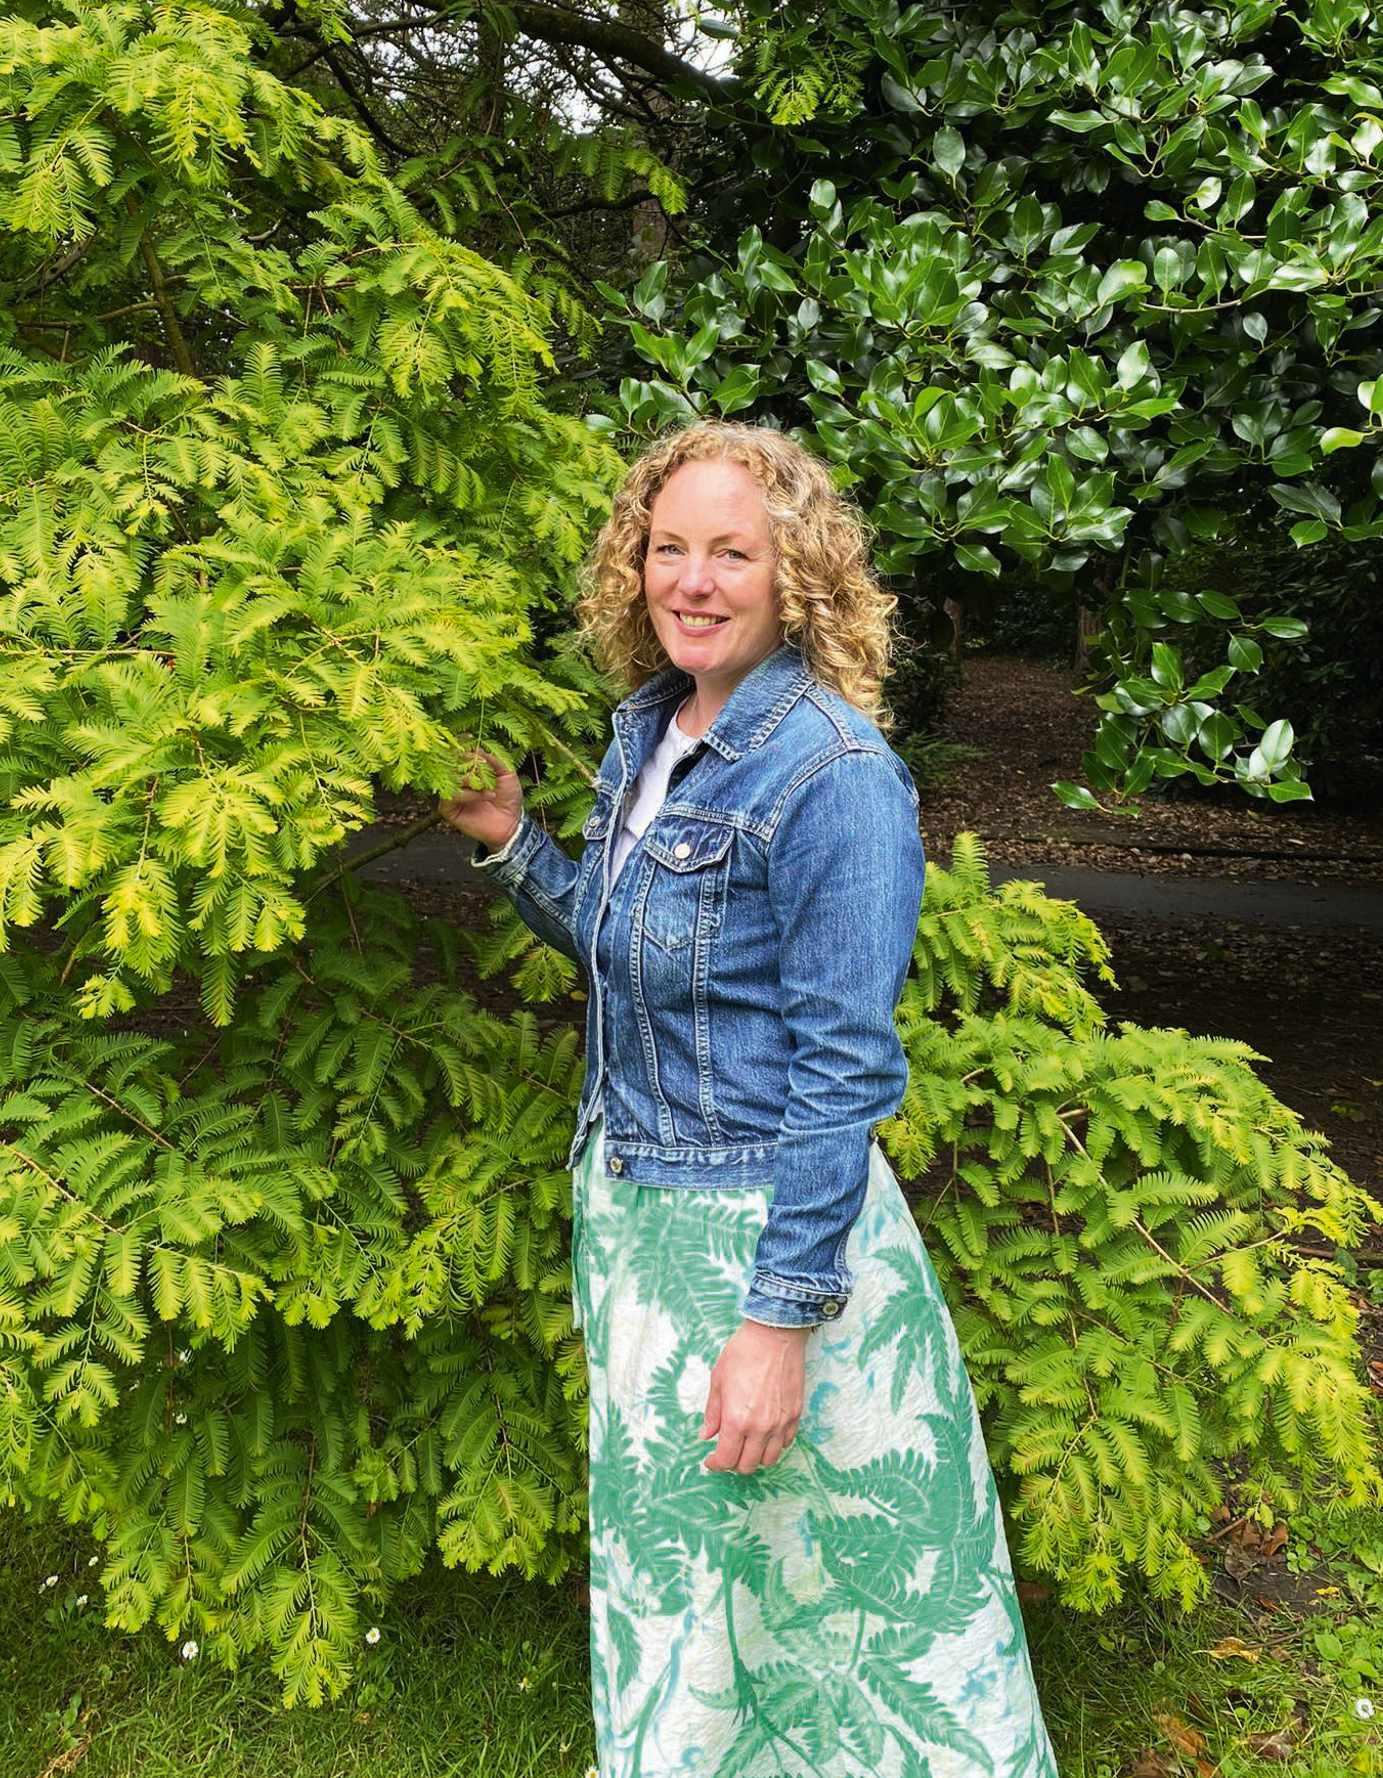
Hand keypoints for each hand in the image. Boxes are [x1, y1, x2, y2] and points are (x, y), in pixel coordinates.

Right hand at [438, 746, 523, 851]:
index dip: (461, 744)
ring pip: (450, 778)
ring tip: (489, 787)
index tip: (469, 736)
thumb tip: (477, 749)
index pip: (459, 753)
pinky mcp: (447, 809)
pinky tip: (484, 796)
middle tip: (480, 765)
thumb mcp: (507, 774)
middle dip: (466, 762)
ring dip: (470, 779)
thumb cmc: (509, 799)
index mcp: (469, 769)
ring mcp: (451, 793)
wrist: (511, 823)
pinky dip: (468, 794)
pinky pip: (451, 795)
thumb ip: (494, 759)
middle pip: (450, 763)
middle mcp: (457, 780)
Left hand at [700, 1319, 809, 1475]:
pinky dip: (774, 1445)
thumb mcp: (718, 1380)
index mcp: (736, 1420)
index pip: (726, 1459)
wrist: (775, 1335)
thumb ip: (713, 1412)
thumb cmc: (743, 1353)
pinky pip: (786, 1443)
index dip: (716, 1464)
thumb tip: (706, 1434)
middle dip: (734, 1463)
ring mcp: (780, 1423)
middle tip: (727, 1452)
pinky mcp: (795, 1415)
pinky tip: (765, 1434)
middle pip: (748, 1465)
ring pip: (769, 1459)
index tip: (711, 1460)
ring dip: (755, 1458)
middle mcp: (760, 1427)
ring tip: (746, 1446)